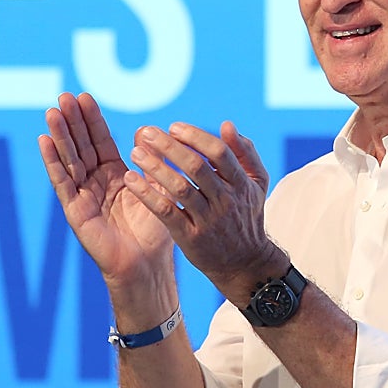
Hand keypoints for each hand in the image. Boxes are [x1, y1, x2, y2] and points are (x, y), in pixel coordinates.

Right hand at [38, 93, 174, 292]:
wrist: (148, 265)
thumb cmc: (156, 231)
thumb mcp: (157, 189)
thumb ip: (151, 162)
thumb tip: (146, 130)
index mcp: (116, 175)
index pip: (100, 141)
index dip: (92, 120)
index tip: (84, 96)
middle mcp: (96, 183)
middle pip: (81, 146)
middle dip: (73, 121)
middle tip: (63, 95)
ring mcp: (83, 196)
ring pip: (69, 159)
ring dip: (60, 135)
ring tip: (52, 111)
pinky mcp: (75, 211)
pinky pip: (62, 182)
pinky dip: (53, 161)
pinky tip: (44, 141)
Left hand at [123, 120, 284, 294]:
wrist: (245, 263)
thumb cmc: (246, 215)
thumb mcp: (256, 183)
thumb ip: (245, 152)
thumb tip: (227, 125)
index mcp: (240, 183)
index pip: (218, 153)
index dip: (195, 137)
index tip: (173, 127)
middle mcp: (226, 200)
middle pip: (196, 167)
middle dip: (169, 147)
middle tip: (146, 132)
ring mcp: (208, 220)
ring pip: (180, 188)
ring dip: (155, 167)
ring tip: (135, 152)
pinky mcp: (191, 237)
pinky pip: (167, 212)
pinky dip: (148, 195)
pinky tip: (131, 180)